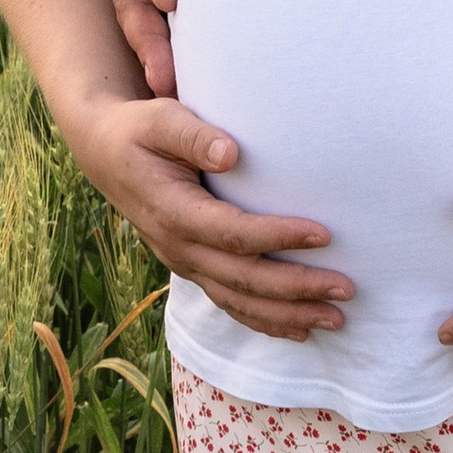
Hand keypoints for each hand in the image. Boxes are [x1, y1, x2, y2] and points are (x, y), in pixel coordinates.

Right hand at [62, 93, 352, 343]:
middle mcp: (178, 247)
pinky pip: (229, 303)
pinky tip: (298, 332)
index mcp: (173, 212)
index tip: (324, 234)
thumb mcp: (160, 120)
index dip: (277, 237)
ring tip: (336, 320)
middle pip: (243, 278)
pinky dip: (263, 321)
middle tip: (346, 289)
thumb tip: (231, 153)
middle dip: (296, 289)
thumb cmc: (141, 130)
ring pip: (239, 300)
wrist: (106, 155)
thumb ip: (194, 135)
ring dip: (288, 315)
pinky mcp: (193, 267)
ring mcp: (184, 263)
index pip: (232, 232)